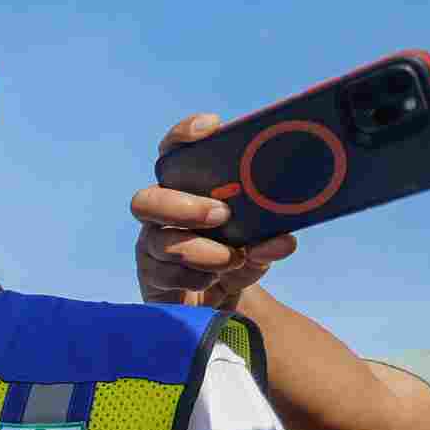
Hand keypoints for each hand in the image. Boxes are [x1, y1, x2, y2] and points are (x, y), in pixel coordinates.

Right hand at [131, 113, 297, 311]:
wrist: (222, 302)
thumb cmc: (237, 256)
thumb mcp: (258, 244)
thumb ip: (268, 239)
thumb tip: (283, 240)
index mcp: (186, 188)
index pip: (173, 153)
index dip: (183, 136)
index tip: (211, 127)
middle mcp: (162, 213)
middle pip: (147, 200)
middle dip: (184, 207)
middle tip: (222, 215)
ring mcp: (152, 245)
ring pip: (159, 242)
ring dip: (199, 250)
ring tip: (233, 259)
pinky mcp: (151, 277)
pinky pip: (165, 274)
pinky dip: (195, 277)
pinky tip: (214, 279)